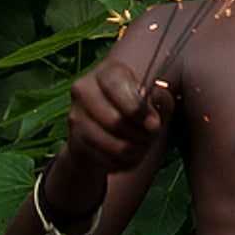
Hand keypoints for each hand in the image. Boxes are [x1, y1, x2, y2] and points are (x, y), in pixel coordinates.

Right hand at [64, 59, 174, 175]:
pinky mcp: (76, 144)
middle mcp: (84, 92)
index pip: (117, 87)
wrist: (103, 126)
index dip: (138, 109)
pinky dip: (126, 162)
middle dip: (141, 134)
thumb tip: (153, 100)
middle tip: (153, 136)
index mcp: (105, 73)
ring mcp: (76, 119)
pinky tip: (132, 154)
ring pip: (114, 146)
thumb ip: (158, 96)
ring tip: (145, 146)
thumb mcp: (151, 96)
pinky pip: (107, 161)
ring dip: (136, 150)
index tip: (155, 124)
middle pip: (116, 121)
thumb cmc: (134, 105)